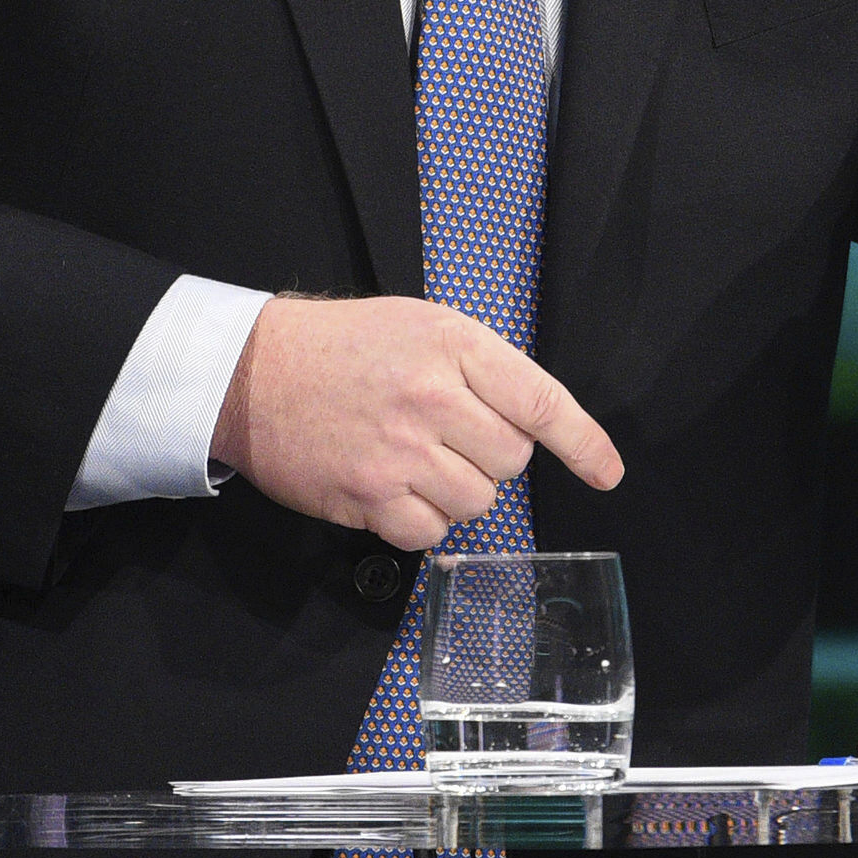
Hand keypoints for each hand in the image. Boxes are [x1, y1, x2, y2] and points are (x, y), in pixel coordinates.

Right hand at [210, 295, 624, 549]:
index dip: (584, 444)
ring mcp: (400, 452)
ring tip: (413, 459)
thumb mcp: (419, 325)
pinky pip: (431, 533)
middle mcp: (432, 398)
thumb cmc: (340, 346)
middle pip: (511, 461)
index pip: (542, 402)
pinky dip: (420, 520)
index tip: (606, 472)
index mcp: (453, 346)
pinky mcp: (368, 497)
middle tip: (445, 435)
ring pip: (477, 502)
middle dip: (489, 456)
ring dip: (455, 491)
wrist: (250, 372)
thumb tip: (532, 421)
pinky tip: (392, 488)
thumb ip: (479, 367)